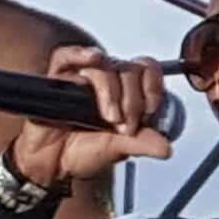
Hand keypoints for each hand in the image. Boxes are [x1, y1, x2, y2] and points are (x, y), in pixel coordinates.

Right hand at [5, 51, 176, 190]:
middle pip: (128, 69)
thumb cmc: (83, 152)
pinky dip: (80, 54)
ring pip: (104, 65)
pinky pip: (66, 56)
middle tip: (124, 127)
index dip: (153, 86)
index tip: (150, 111)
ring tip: (108, 117)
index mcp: (126, 93)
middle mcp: (107, 81)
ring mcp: (83, 77)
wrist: (51, 164)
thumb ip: (141, 144)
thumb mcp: (118, 150)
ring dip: (111, 91)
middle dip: (132, 101)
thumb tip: (167, 148)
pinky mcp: (58, 78)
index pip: (147, 70)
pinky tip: (92, 59)